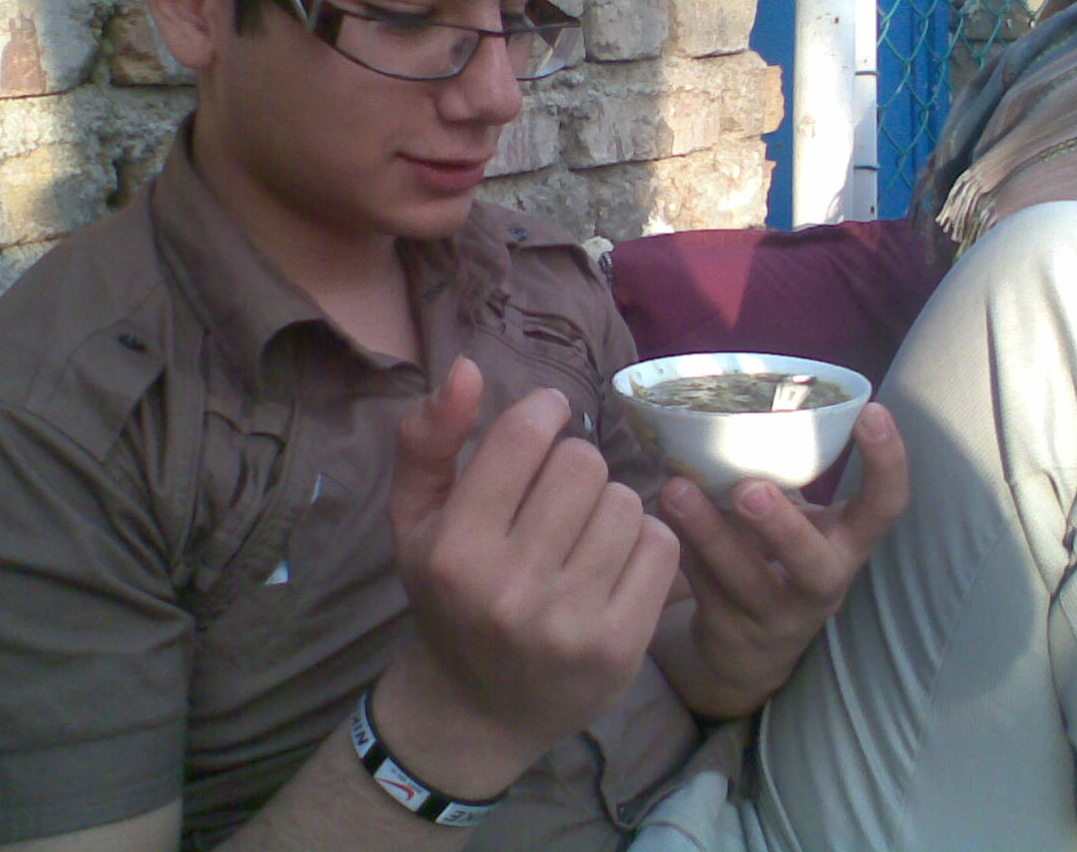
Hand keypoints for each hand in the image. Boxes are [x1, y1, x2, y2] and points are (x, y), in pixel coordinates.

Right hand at [381, 357, 680, 795]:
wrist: (477, 709)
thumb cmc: (448, 594)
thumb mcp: (415, 517)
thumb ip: (428, 437)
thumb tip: (468, 368)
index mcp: (454, 550)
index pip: (525, 436)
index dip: (545, 412)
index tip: (547, 420)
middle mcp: (508, 588)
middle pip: (582, 464)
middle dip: (574, 467)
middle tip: (558, 497)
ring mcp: (568, 622)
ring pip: (626, 503)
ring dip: (610, 507)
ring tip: (583, 535)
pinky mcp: (619, 647)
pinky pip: (661, 546)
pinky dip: (643, 544)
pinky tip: (612, 565)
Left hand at [656, 401, 908, 713]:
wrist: (754, 650)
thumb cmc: (777, 557)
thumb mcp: (797, 519)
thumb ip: (781, 475)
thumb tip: (735, 399)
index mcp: (846, 545)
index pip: (885, 507)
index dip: (887, 463)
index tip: (872, 413)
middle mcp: (820, 585)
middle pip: (816, 567)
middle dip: (784, 528)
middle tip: (750, 488)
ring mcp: (775, 616)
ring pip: (744, 581)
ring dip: (708, 533)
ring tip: (675, 490)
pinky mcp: (729, 632)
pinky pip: (701, 588)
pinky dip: (678, 547)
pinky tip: (655, 515)